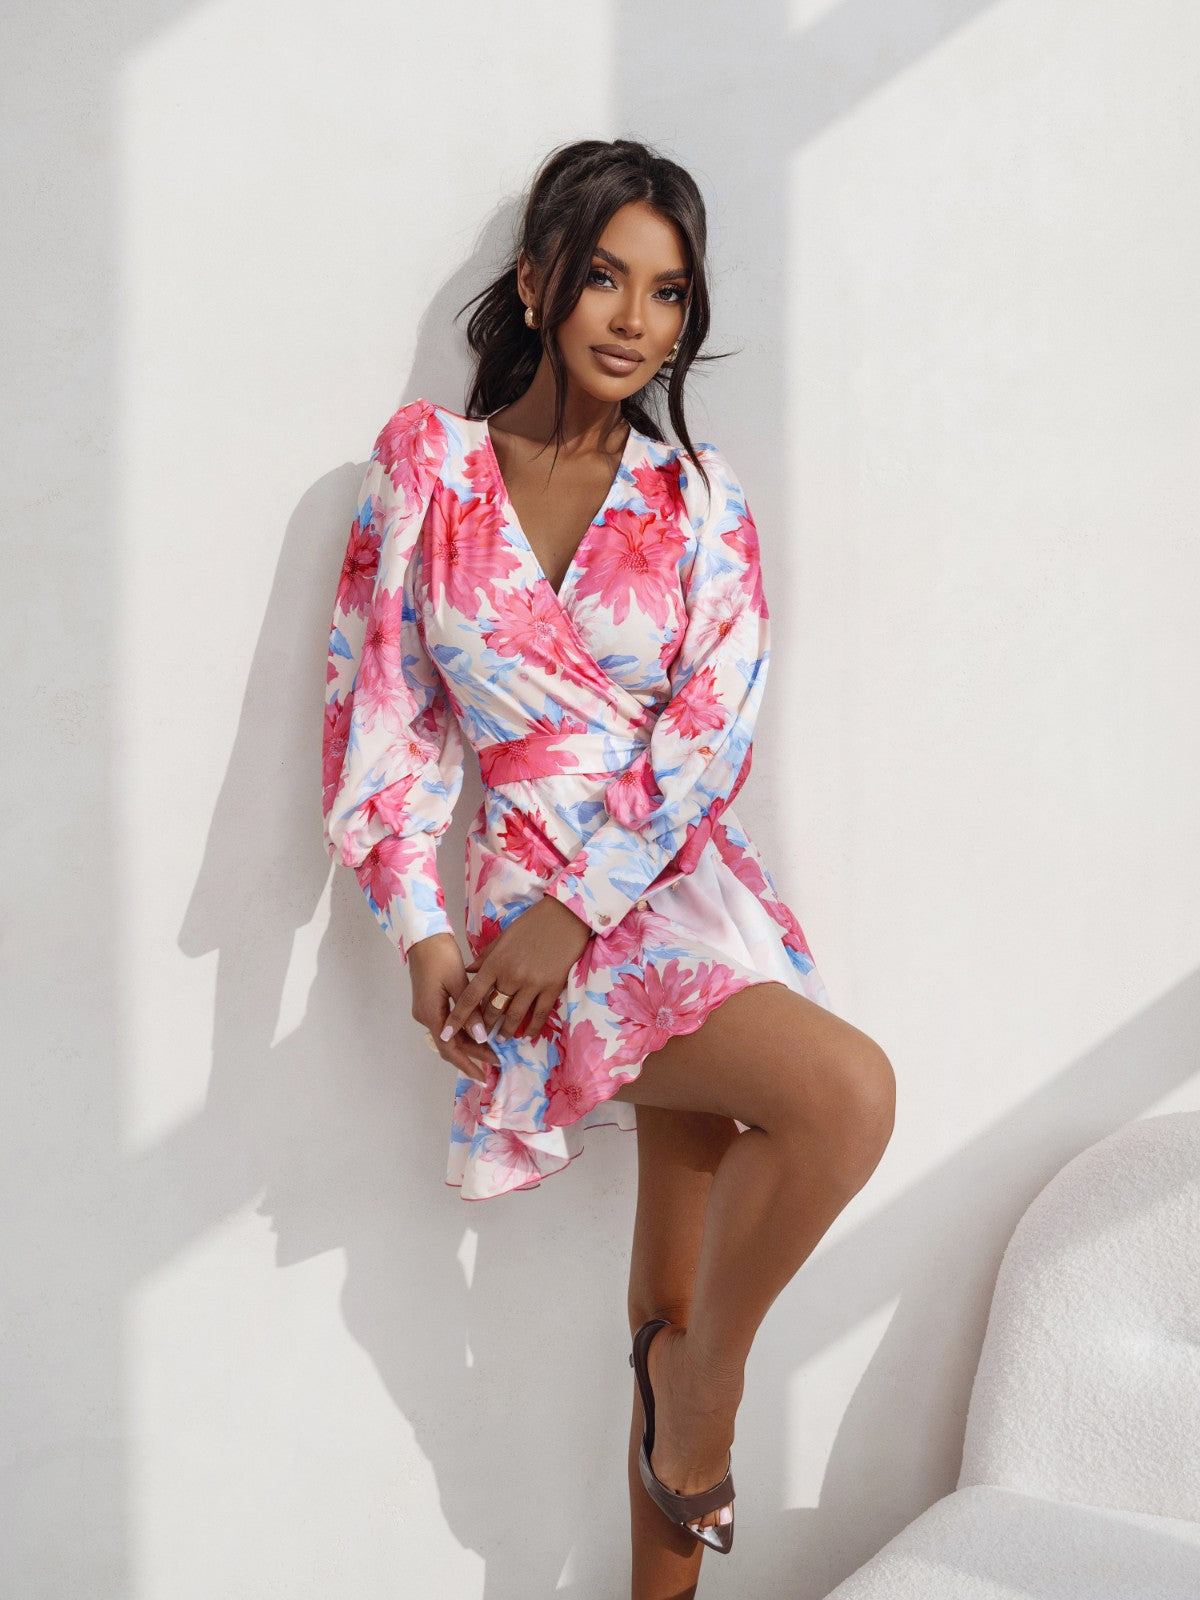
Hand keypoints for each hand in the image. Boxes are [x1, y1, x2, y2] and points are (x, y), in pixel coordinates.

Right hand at [408, 932, 501, 1084]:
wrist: (423, 936)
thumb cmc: (441, 955)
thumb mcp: (459, 983)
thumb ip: (470, 1011)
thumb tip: (481, 1037)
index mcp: (431, 1014)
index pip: (450, 1049)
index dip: (467, 1064)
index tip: (484, 1076)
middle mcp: (426, 1016)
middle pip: (450, 1044)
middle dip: (473, 1055)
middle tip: (497, 1061)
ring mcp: (426, 1009)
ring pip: (450, 1034)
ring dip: (469, 1043)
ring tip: (492, 1049)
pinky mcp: (430, 1001)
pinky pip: (448, 1023)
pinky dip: (463, 1030)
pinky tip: (479, 1031)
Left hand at [441, 896, 591, 1046]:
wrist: (565, 917)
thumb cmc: (532, 924)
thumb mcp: (504, 937)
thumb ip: (485, 957)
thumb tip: (468, 971)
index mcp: (495, 963)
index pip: (471, 996)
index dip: (458, 1017)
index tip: (447, 1033)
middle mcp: (511, 976)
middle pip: (492, 1010)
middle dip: (484, 1025)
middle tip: (480, 1035)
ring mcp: (532, 984)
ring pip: (514, 1017)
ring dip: (506, 1031)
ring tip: (502, 1039)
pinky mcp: (552, 988)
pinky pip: (539, 1015)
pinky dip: (531, 1028)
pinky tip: (526, 1035)